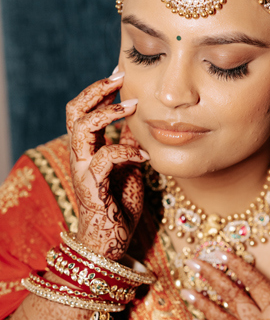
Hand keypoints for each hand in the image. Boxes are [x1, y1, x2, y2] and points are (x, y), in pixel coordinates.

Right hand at [66, 71, 147, 259]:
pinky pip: (104, 157)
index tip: (121, 77)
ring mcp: (83, 170)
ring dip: (108, 113)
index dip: (99, 91)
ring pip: (82, 127)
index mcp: (89, 150)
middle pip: (75, 111)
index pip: (84, 111)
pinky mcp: (91, 186)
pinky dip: (126, 151)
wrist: (111, 242)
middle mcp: (81, 156)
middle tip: (119, 77)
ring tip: (132, 106)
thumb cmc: (119, 207)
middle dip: (96, 90)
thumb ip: (131, 148)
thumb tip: (139, 128)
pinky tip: (145, 156)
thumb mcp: (130, 170)